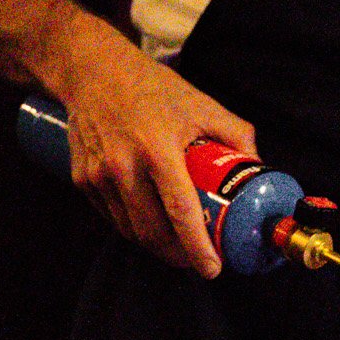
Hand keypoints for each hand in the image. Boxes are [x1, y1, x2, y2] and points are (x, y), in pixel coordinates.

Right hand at [60, 21, 256, 277]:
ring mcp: (98, 175)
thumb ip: (236, 134)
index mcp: (158, 148)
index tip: (211, 268)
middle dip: (178, 255)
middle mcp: (124, 165)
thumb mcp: (202, 104)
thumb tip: (257, 167)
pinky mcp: (82, 179)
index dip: (197, 247)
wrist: (94, 71)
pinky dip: (132, 227)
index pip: (180, 211)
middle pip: (152, 231)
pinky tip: (149, 224)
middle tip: (197, 260)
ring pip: (130, 230)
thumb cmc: (152, 87)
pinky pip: (111, 217)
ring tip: (177, 247)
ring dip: (155, 246)